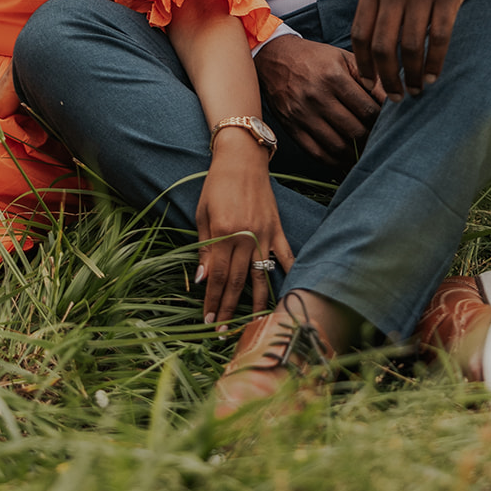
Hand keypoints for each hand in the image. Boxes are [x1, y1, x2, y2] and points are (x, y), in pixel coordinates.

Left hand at [195, 136, 293, 322]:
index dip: (213, 300)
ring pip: (260, 276)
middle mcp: (246, 237)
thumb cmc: (216, 184)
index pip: (218, 276)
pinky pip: (284, 257)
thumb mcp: (203, 213)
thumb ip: (205, 247)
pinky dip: (286, 275)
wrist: (242, 159)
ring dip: (254, 303)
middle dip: (229, 308)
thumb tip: (204, 279)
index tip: (208, 320)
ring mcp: (264, 234)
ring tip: (249, 325)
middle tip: (222, 331)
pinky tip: (286, 294)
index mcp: (224, 232)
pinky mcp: (277, 229)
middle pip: (237, 281)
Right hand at [255, 34, 384, 166]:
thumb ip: (371, 77)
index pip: (368, 110)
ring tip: (368, 151)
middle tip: (382, 140)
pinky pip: (318, 154)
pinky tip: (347, 159)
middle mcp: (316, 97)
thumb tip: (394, 100)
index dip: (383, 121)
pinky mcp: (291, 128)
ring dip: (356, 154)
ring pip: (338, 147)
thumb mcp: (344, 58)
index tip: (390, 124)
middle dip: (372, 139)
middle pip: (355, 131)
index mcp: (333, 76)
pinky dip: (336, 162)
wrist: (275, 58)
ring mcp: (302, 115)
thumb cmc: (316, 58)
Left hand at [351, 0, 482, 99]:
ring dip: (412, 74)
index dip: (363, 63)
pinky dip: (435, 61)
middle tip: (394, 97)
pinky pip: (439, 36)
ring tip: (415, 90)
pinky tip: (434, 75)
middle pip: (383, 46)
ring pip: (411, 45)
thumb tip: (372, 35)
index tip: (369, 82)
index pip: (361, 33)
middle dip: (387, 77)